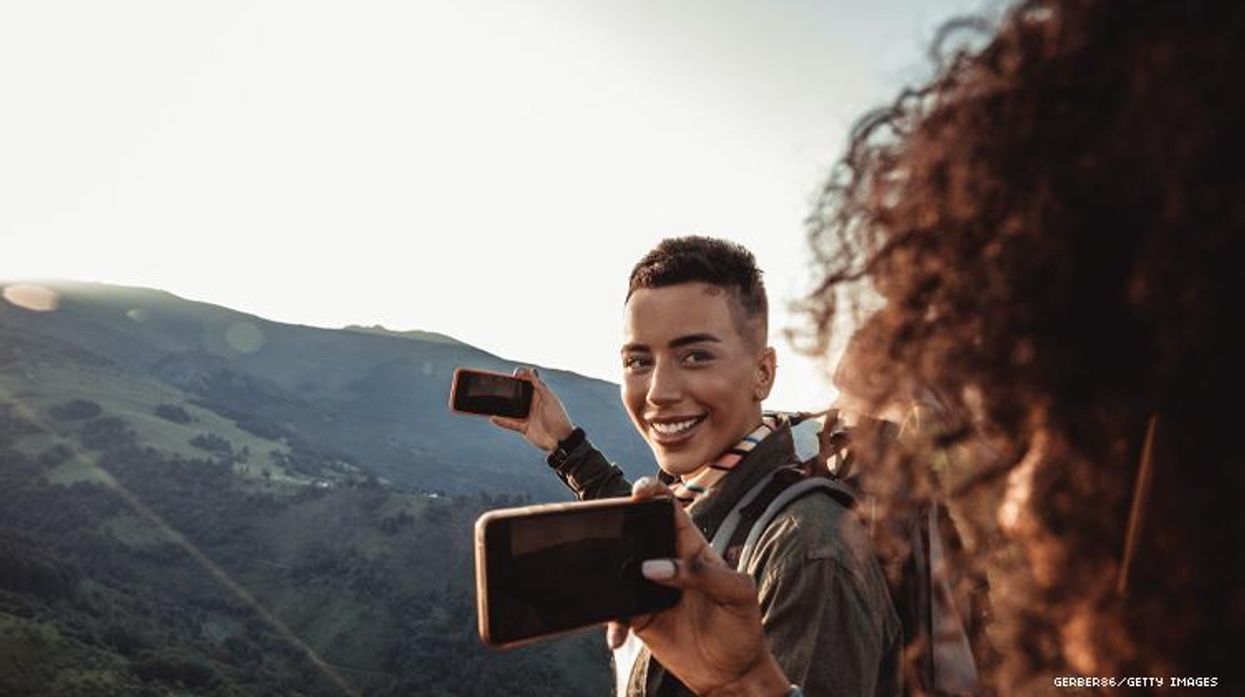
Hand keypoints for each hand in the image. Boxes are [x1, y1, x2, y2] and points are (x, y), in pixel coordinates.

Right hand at [489, 366, 574, 451]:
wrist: (561, 441)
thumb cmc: (558, 418)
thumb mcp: (549, 400)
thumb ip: (539, 386)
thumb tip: (530, 370)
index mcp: (540, 395)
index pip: (528, 382)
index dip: (521, 376)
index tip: (514, 374)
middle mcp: (532, 404)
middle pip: (517, 394)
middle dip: (508, 389)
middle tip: (497, 384)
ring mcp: (527, 416)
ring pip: (511, 408)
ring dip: (502, 405)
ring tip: (491, 400)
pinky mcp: (524, 427)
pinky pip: (510, 423)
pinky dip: (502, 421)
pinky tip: (492, 417)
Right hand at [608, 479, 790, 696]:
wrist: (732, 674)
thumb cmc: (742, 628)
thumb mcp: (738, 594)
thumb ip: (704, 574)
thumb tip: (655, 568)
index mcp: (693, 548)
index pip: (671, 511)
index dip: (654, 494)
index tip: (640, 491)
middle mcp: (668, 564)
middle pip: (637, 533)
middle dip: (620, 525)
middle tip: (609, 528)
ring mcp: (650, 589)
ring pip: (620, 568)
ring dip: (608, 573)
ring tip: (607, 587)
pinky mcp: (639, 616)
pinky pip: (616, 609)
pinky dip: (610, 619)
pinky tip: (617, 638)